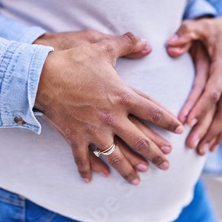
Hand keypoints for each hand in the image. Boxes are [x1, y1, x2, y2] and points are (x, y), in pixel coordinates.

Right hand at [36, 33, 182, 184]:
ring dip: (128, 169)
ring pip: (115, 156)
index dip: (168, 121)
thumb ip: (126, 44)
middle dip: (155, 154)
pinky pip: (83, 158)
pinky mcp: (75, 137)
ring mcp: (93, 130)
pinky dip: (87, 169)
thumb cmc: (74, 61)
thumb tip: (145, 41)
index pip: (152, 111)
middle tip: (167, 165)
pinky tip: (92, 180)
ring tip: (139, 179)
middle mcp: (111, 117)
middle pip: (139, 141)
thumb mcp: (102, 48)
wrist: (42, 76)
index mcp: (122, 96)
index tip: (178, 129)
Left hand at [166, 13, 221, 153]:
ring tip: (200, 151)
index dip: (201, 106)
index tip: (187, 121)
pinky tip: (211, 146)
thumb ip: (185, 33)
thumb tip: (171, 47)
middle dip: (207, 128)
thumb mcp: (200, 25)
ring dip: (215, 135)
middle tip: (191, 145)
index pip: (213, 90)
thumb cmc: (214, 30)